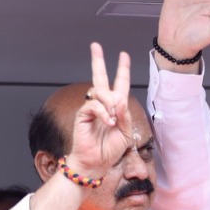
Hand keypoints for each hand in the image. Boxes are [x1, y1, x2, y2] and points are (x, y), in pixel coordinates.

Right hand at [66, 43, 133, 180]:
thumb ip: (125, 115)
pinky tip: (108, 122)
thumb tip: (119, 99)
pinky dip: (104, 113)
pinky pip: (95, 105)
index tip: (124, 55)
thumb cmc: (110, 150)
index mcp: (115, 108)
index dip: (122, 70)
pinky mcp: (83, 114)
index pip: (119, 84)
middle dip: (98, 61)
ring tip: (112, 120)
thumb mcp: (125, 133)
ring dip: (110, 104)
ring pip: (101, 92)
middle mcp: (103, 104)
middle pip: (100, 78)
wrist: (96, 163)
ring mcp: (92, 108)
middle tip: (95, 45)